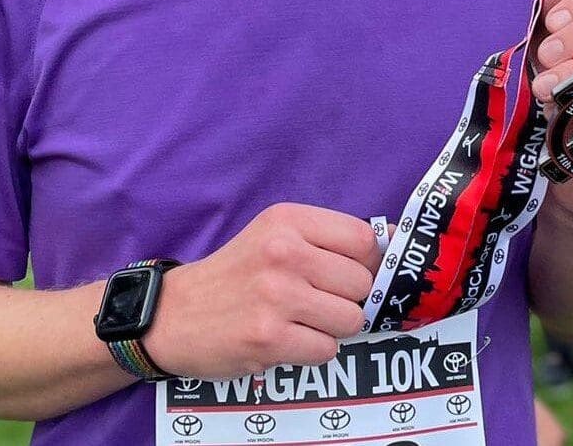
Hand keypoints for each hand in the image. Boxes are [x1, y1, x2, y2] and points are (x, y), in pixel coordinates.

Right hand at [143, 204, 380, 379]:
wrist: (175, 314)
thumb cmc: (236, 275)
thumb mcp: (275, 236)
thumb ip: (328, 240)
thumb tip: (396, 243)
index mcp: (288, 220)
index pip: (364, 239)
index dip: (368, 262)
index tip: (353, 275)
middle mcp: (284, 252)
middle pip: (361, 283)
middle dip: (347, 299)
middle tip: (316, 302)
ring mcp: (277, 296)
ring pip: (350, 319)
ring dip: (332, 328)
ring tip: (301, 321)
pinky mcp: (269, 337)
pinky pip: (326, 349)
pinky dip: (313, 351)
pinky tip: (287, 339)